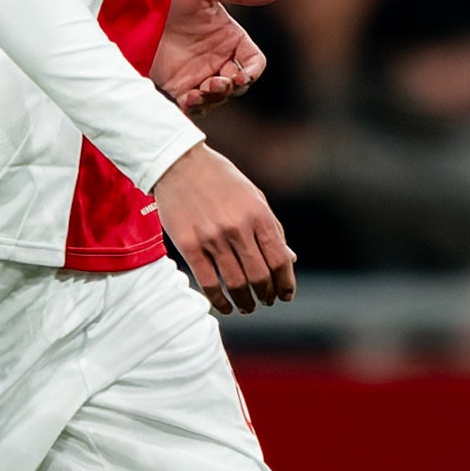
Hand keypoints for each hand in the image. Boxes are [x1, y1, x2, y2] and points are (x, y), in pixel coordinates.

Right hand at [152, 143, 296, 312]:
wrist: (180, 163)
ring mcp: (212, 238)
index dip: (285, 284)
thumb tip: (289, 260)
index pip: (279, 260)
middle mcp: (238, 228)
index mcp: (259, 215)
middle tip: (265, 301)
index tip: (285, 295)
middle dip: (266, 295)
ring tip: (247, 307)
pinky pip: (208, 283)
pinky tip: (225, 306)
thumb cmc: (221, 180)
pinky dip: (219, 301)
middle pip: (259, 276)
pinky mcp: (188, 245)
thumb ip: (272, 229)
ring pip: (235, 283)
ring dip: (244, 302)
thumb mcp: (254, 197)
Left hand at [155, 0, 273, 110]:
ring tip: (198, 93)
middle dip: (230, 88)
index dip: (251, 72)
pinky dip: (195, 108)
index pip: (254, 63)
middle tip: (213, 82)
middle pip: (238, 85)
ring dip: (213, 99)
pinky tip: (188, 100)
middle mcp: (219, 58)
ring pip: (218, 98)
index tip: (239, 75)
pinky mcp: (178, 85)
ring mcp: (199, 73)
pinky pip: (193, 105)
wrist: (136, 6)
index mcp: (232, 39)